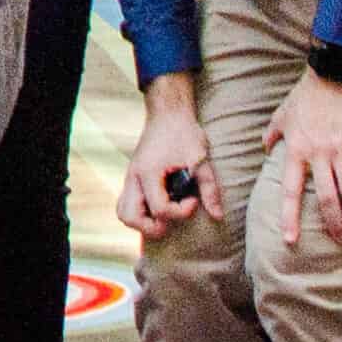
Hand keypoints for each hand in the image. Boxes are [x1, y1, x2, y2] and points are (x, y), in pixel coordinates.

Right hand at [118, 102, 221, 238]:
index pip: (160, 209)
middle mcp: (133, 177)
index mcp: (149, 172)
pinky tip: (159, 207)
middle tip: (172, 220)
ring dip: (142, 223)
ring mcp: (129, 179)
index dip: (181, 211)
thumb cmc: (184, 133)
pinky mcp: (132, 180)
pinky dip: (140, 213)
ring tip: (164, 217)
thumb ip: (209, 189)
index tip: (194, 199)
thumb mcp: (200, 160)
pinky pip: (126, 205)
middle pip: (129, 218)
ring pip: (123, 213)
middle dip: (152, 227)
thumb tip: (218, 216)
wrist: (167, 114)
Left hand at [264, 71, 341, 246]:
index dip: (290, 216)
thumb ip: (271, 135)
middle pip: (326, 198)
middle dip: (334, 224)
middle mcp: (318, 154)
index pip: (290, 191)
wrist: (332, 73)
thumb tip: (264, 148)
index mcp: (296, 151)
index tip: (290, 240)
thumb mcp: (281, 115)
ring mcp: (341, 148)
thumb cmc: (305, 96)